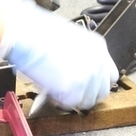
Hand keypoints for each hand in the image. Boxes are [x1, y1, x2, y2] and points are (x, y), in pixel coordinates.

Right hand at [0, 0, 118, 109]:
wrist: (25, 33)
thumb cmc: (38, 31)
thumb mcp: (69, 39)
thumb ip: (79, 56)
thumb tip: (74, 69)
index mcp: (98, 47)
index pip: (109, 75)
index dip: (96, 84)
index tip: (87, 86)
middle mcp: (98, 63)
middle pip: (102, 91)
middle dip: (86, 94)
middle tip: (71, 92)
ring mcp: (87, 77)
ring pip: (86, 101)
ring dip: (72, 98)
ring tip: (56, 89)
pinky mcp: (73, 89)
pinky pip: (70, 104)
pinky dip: (60, 100)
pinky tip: (51, 90)